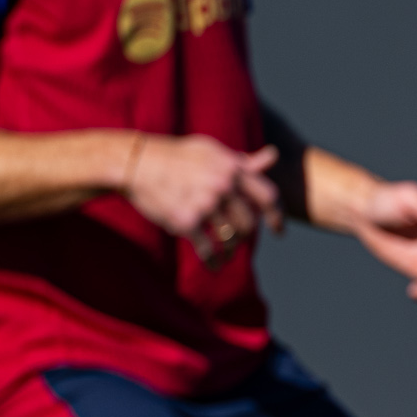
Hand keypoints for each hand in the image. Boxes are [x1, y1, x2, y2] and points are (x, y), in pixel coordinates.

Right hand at [124, 135, 280, 264]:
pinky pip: (208, 249)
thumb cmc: (177, 155)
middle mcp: (223, 186)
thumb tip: (273, 155)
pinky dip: (213, 261)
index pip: (268, 196)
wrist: (138, 162)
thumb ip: (243, 160)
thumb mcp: (211, 151)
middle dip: (246, 235)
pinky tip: (214, 266)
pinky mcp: (186, 221)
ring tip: (227, 255)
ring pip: (231, 238)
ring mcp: (205, 204)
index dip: (277, 216)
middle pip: (249, 222)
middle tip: (240, 241)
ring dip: (230, 250)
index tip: (278, 230)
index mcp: (232, 168)